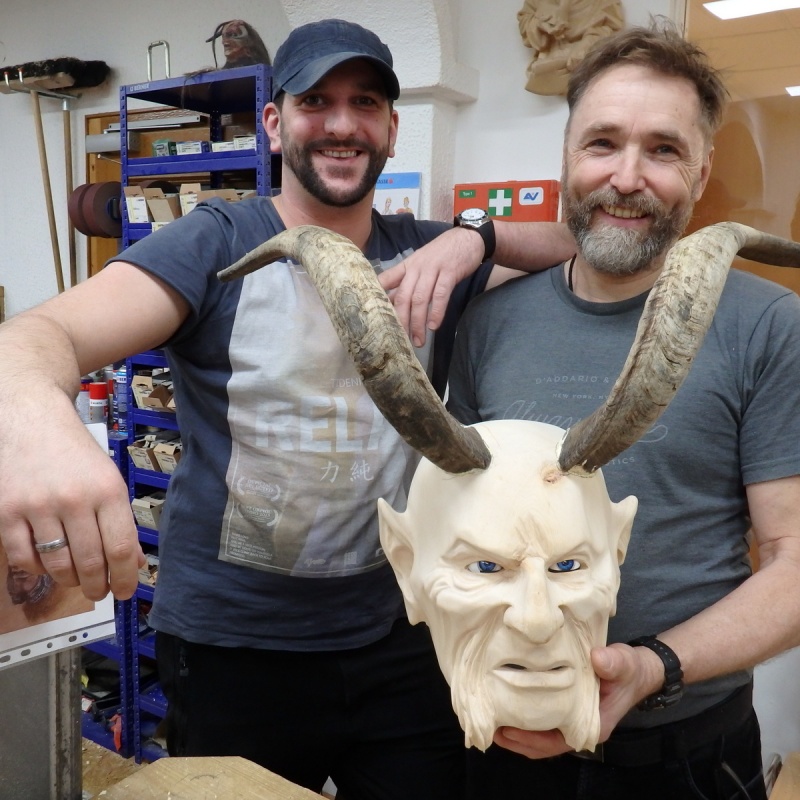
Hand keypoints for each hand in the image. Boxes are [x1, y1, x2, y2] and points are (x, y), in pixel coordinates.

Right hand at [0, 394, 143, 601]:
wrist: (33, 420)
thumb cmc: (76, 453)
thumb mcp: (109, 480)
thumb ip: (121, 521)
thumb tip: (134, 562)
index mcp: (108, 491)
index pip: (121, 548)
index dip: (125, 578)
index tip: (125, 591)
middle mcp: (75, 499)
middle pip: (90, 562)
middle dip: (97, 586)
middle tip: (99, 592)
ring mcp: (39, 506)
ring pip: (57, 564)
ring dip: (69, 581)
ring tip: (75, 579)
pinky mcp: (8, 511)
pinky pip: (23, 558)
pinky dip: (37, 569)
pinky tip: (46, 565)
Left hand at [378, 227, 483, 346]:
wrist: (468, 238)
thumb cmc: (442, 254)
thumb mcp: (420, 264)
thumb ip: (407, 281)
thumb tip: (391, 301)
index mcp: (406, 266)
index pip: (385, 280)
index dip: (377, 297)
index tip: (373, 317)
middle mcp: (416, 268)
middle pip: (403, 296)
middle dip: (401, 320)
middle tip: (401, 340)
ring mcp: (432, 269)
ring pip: (420, 298)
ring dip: (418, 322)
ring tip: (418, 340)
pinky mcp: (449, 272)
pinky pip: (440, 295)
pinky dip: (436, 311)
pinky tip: (434, 325)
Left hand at [494, 643, 660, 758]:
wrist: (637, 669)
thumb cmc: (629, 669)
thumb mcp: (623, 663)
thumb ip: (612, 663)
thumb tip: (597, 659)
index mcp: (592, 725)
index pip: (556, 742)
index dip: (532, 740)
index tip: (509, 731)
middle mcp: (579, 728)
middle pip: (542, 744)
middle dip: (517, 740)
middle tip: (490, 728)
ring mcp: (571, 719)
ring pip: (540, 736)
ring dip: (517, 732)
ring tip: (491, 721)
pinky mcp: (566, 707)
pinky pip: (542, 721)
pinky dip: (525, 719)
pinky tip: (507, 707)